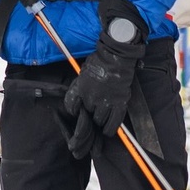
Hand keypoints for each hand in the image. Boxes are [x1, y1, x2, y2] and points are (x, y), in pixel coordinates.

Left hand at [62, 27, 143, 158]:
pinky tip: (107, 130)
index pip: (71, 105)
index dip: (73, 110)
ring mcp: (106, 101)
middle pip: (87, 114)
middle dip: (89, 114)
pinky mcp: (119, 104)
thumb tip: (78, 98)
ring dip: (99, 121)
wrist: (116, 58)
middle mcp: (91, 97)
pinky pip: (114, 122)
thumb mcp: (83, 73)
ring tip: (100, 119)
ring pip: (99, 120)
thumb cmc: (99, 62)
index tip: (76, 111)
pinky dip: (110, 128)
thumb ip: (79, 86)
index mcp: (80, 88)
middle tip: (93, 112)